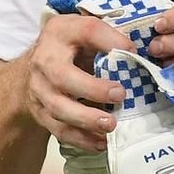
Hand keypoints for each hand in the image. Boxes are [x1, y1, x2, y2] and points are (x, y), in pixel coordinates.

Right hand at [25, 12, 135, 153]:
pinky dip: (80, 139)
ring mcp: (39, 89)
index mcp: (60, 31)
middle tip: (120, 95)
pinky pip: (58, 129)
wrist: (34, 66)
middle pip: (62, 76)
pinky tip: (101, 142)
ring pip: (58, 108)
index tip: (132, 52)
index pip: (86, 31)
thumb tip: (139, 54)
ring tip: (110, 125)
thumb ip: (109, 39)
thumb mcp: (86, 32)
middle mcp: (44, 60)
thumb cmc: (70, 47)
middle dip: (92, 89)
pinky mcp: (40, 112)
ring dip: (86, 119)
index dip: (110, 40)